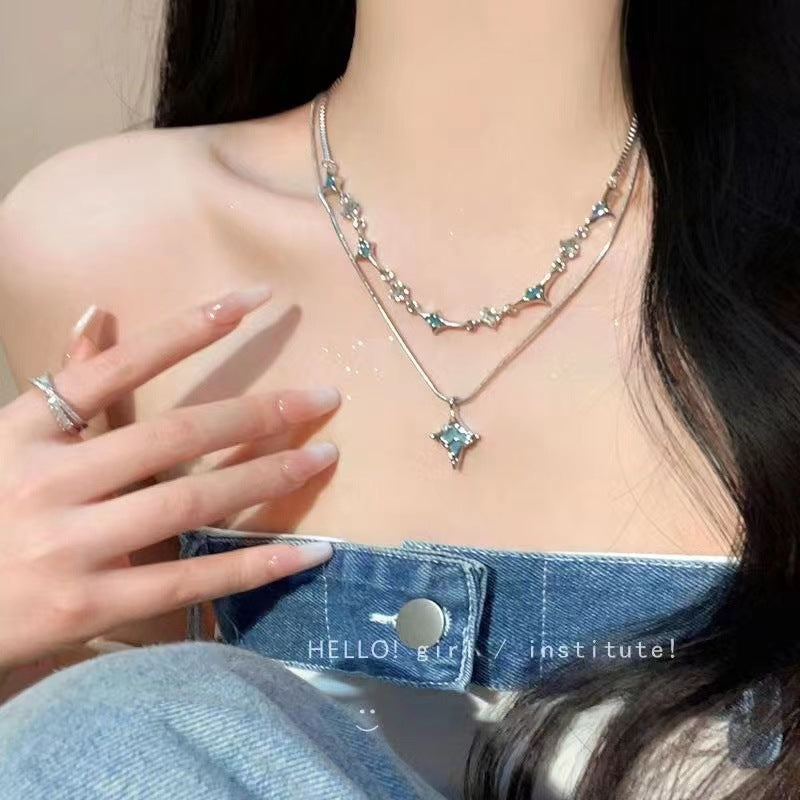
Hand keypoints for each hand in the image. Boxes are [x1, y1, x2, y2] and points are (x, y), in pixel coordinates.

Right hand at [0, 285, 339, 667]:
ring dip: (268, 477)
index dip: (189, 329)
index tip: (256, 299)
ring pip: (190, 501)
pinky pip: (189, 580)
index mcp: (25, 430)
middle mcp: (47, 482)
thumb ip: (63, 382)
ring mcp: (69, 547)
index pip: (117, 367)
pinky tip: (311, 552)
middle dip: (259, 413)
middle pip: (175, 436)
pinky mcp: (91, 606)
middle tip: (325, 398)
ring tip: (325, 456)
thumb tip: (98, 313)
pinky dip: (255, 565)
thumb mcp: (10, 438)